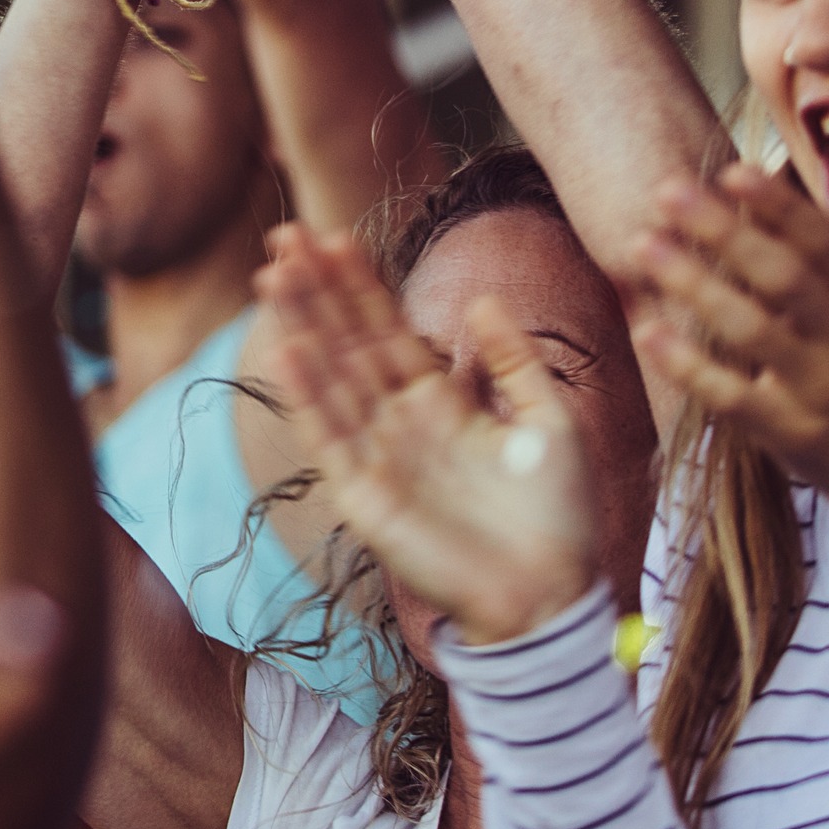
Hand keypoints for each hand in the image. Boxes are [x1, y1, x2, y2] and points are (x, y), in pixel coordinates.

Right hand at [253, 222, 594, 644]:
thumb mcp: (551, 422)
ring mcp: (377, 457)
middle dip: (316, 290)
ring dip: (300, 325)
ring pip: (329, 377)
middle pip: (348, 342)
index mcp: (440, 403)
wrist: (549, 594)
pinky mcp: (364, 497)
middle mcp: (399, 422)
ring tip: (273, 273)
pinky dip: (307, 394)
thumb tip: (483, 299)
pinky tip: (287, 348)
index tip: (335, 237)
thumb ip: (514, 363)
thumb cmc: (556, 516)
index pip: (388, 331)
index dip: (361, 286)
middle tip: (284, 234)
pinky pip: (329, 435)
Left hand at [632, 132, 828, 520]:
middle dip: (724, 234)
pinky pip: (733, 395)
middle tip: (665, 192)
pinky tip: (647, 331)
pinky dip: (690, 366)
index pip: (823, 241)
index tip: (731, 171)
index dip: (778, 206)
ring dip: (695, 287)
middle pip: (781, 278)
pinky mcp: (790, 429)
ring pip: (751, 331)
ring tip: (643, 245)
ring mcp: (819, 385)